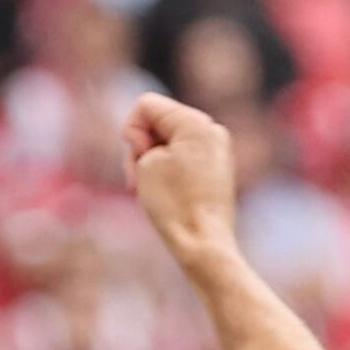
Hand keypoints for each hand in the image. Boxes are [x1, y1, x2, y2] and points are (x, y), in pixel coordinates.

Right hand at [122, 94, 236, 261]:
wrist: (203, 244)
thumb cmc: (173, 205)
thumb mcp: (146, 163)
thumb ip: (145, 138)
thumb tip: (157, 142)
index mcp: (196, 122)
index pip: (145, 105)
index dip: (132, 133)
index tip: (140, 161)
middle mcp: (212, 129)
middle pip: (158, 122)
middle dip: (142, 148)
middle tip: (139, 180)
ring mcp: (218, 149)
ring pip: (169, 142)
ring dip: (153, 162)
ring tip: (154, 191)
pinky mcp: (217, 169)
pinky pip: (182, 158)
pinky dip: (168, 172)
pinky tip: (168, 196)